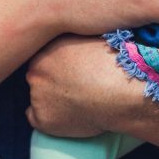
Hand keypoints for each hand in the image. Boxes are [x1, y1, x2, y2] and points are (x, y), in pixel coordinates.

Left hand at [25, 35, 145, 137]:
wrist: (123, 93)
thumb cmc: (116, 65)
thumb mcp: (93, 38)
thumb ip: (75, 40)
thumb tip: (75, 44)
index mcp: (47, 48)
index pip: (43, 58)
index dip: (57, 67)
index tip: (69, 73)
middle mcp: (35, 70)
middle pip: (37, 77)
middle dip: (51, 82)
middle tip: (73, 88)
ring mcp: (36, 95)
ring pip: (38, 98)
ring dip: (51, 101)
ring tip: (77, 102)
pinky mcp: (42, 118)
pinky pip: (37, 120)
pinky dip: (49, 119)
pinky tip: (68, 115)